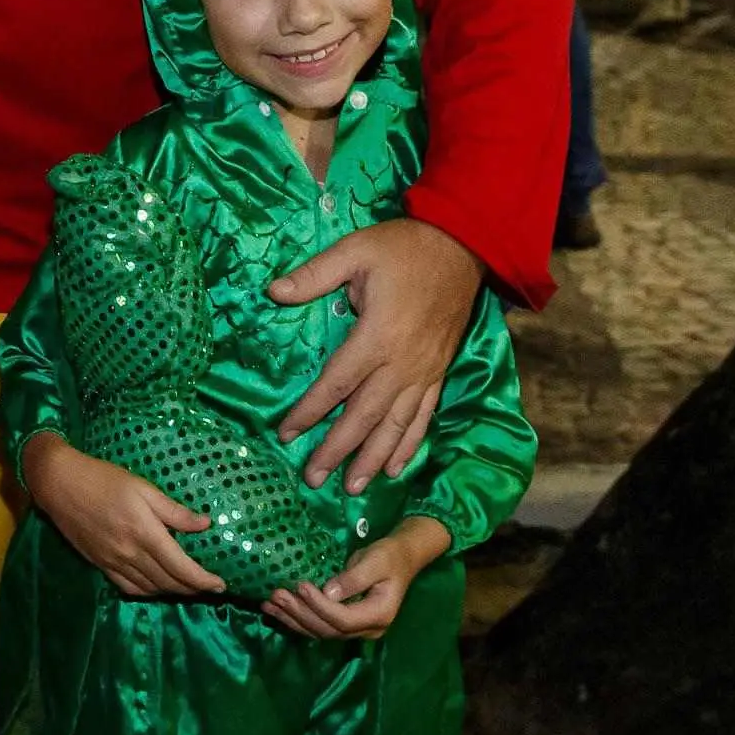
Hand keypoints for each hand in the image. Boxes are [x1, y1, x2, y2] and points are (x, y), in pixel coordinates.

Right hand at [23, 433, 222, 598]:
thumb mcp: (142, 487)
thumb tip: (205, 525)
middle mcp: (131, 554)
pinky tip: (157, 586)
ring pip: (151, 589)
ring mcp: (114, 563)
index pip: (182, 567)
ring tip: (188, 587)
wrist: (59, 484)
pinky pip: (130, 589)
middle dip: (194, 588)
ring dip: (173, 592)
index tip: (221, 584)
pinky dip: (149, 592)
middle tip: (210, 587)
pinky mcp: (101, 565)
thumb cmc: (104, 478)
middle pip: (169, 582)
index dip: (204, 580)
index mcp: (145, 533)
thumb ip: (173, 510)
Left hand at [261, 517, 448, 640]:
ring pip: (319, 631)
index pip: (343, 619)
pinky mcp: (344, 623)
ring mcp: (356, 629)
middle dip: (299, 613)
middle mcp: (367, 629)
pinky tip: (274, 610)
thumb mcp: (375, 561)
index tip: (300, 586)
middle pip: (328, 629)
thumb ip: (353, 578)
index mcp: (379, 615)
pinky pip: (317, 626)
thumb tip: (328, 592)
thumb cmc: (390, 556)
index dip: (319, 606)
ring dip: (292, 619)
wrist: (401, 558)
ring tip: (268, 604)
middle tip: (276, 595)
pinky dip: (295, 619)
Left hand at [269, 217, 480, 490]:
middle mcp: (402, 364)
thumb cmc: (403, 248)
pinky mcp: (439, 373)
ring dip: (373, 459)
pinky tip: (396, 467)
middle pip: (364, 416)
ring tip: (352, 487)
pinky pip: (423, 417)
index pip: (336, 385)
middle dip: (337, 449)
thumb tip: (272, 292)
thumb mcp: (355, 249)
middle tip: (314, 478)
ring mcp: (424, 372)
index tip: (286, 433)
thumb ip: (314, 274)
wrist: (462, 248)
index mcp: (377, 337)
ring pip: (395, 426)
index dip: (310, 412)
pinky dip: (409, 445)